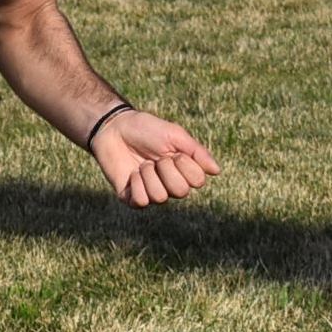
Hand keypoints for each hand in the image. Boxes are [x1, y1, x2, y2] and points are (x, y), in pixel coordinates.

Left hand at [91, 110, 219, 208]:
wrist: (114, 130)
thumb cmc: (146, 129)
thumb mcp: (175, 135)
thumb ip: (197, 152)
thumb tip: (217, 171)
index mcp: (183, 170)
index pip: (197, 182)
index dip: (185, 165)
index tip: (173, 152)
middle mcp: (170, 185)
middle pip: (181, 192)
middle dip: (166, 170)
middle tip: (155, 158)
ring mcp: (152, 193)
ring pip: (160, 197)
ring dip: (149, 175)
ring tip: (141, 164)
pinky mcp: (132, 199)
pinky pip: (142, 202)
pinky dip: (136, 184)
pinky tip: (132, 174)